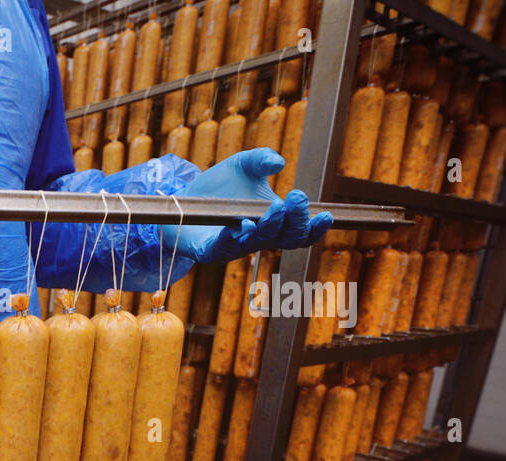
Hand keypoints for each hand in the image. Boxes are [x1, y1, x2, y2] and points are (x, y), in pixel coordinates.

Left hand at [162, 148, 332, 263]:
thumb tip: (278, 162)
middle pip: (286, 239)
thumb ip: (261, 159)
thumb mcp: (243, 165)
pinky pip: (226, 247)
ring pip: (258, 243)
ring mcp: (235, 246)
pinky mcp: (211, 250)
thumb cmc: (219, 187)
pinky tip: (243, 224)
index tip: (327, 214)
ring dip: (269, 226)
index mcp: (273, 221)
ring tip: (273, 208)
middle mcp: (258, 237)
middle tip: (297, 196)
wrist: (183, 200)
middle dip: (295, 220)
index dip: (315, 228)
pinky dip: (235, 236)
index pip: (300, 232)